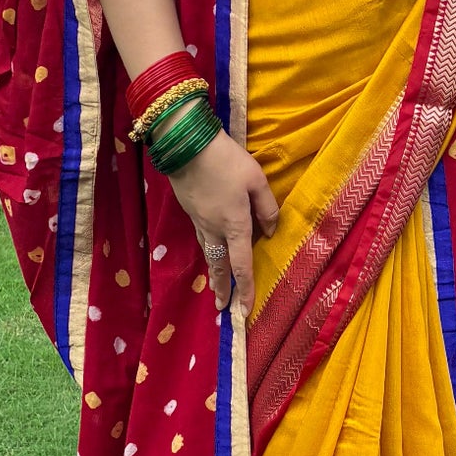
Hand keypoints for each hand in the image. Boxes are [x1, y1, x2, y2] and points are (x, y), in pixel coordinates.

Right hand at [167, 128, 278, 312]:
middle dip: (223, 289)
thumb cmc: (225, 160)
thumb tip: (270, 232)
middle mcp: (215, 230)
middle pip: (220, 266)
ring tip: (216, 288)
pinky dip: (208, 252)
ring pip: (209, 254)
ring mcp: (199, 222)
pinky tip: (210, 252)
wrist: (185, 145)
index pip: (242, 265)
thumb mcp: (256, 179)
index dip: (245, 289)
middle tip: (223, 308)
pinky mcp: (190, 212)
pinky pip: (202, 239)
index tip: (244, 310)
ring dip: (214, 274)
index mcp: (235, 225)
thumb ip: (267, 208)